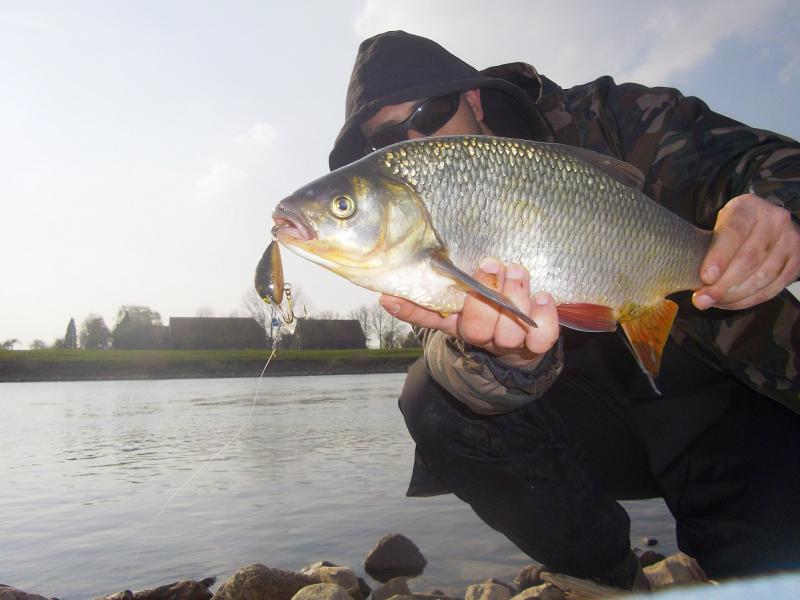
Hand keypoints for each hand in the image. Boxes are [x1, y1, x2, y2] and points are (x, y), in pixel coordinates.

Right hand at [380, 257, 559, 368]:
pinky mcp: (535, 345)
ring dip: (516, 297)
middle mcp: (480, 335)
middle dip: (485, 296)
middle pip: (476, 328)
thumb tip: (417, 263)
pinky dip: (544, 316)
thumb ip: (453, 279)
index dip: (409, 310)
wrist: (524, 346)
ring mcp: (508, 342)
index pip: (430, 319)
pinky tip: (543, 297)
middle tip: (491, 264)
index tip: (388, 297)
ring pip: (511, 329)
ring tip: (517, 271)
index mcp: (458, 322)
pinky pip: (542, 336)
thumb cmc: (495, 307)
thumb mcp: (471, 293)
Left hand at [693, 193, 799, 310]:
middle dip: (723, 284)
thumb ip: (708, 248)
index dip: (719, 257)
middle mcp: (774, 221)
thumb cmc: (734, 229)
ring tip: (714, 302)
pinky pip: (772, 288)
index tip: (706, 277)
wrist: (767, 226)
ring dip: (735, 295)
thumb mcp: (720, 226)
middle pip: (749, 258)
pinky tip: (730, 302)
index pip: (734, 232)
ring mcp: (790, 241)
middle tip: (703, 298)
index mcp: (749, 207)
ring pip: (762, 276)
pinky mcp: (796, 263)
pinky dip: (748, 299)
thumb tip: (695, 283)